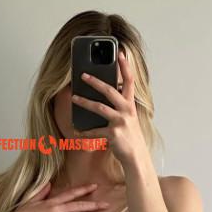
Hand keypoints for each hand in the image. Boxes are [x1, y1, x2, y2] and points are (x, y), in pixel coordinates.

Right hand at [8, 182, 109, 211]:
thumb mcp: (31, 201)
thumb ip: (41, 192)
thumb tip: (49, 183)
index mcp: (52, 202)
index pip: (71, 194)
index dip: (84, 190)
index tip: (95, 187)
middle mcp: (57, 209)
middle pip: (79, 206)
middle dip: (94, 205)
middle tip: (107, 205)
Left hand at [71, 50, 146, 165]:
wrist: (137, 157)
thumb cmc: (130, 137)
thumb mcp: (129, 118)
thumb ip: (120, 106)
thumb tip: (106, 94)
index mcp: (130, 105)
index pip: (130, 81)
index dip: (125, 67)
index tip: (120, 53)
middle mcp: (127, 111)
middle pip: (110, 91)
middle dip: (96, 82)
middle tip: (83, 75)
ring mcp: (121, 122)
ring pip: (99, 108)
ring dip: (84, 102)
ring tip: (74, 98)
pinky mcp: (113, 134)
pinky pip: (94, 131)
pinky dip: (84, 133)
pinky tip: (76, 131)